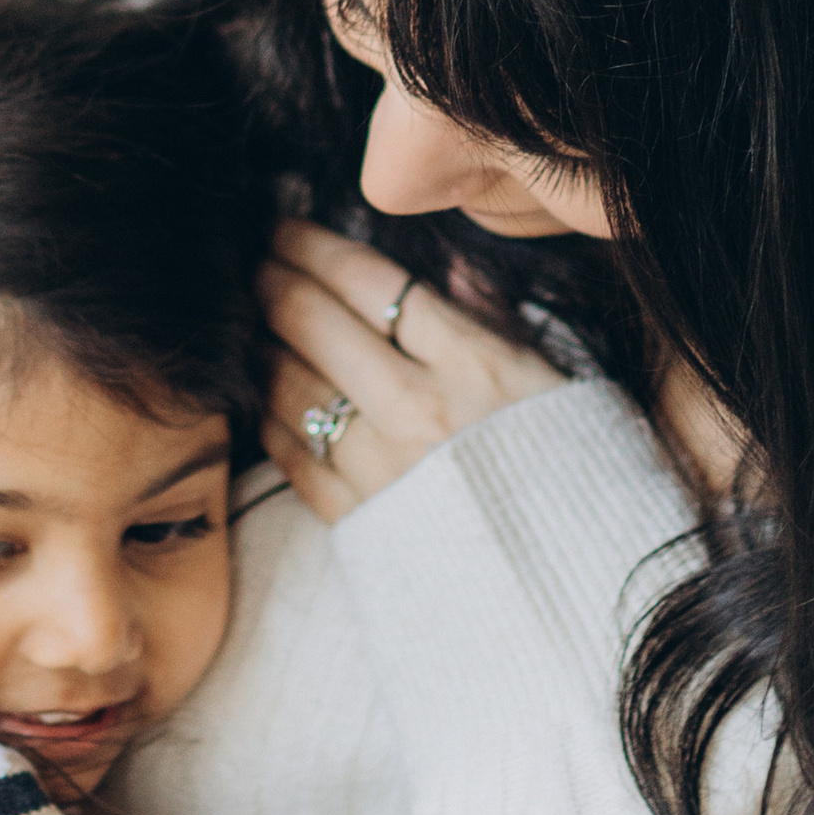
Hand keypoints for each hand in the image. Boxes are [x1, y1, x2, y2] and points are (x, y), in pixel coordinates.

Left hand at [257, 219, 566, 521]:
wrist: (569, 585)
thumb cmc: (569, 476)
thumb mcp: (551, 382)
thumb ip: (491, 320)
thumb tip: (447, 266)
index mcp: (476, 366)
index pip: (375, 284)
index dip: (317, 249)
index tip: (285, 229)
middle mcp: (421, 411)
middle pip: (319, 324)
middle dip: (272, 280)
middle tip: (248, 260)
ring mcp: (383, 468)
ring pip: (293, 386)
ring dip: (258, 344)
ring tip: (244, 320)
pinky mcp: (358, 521)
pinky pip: (293, 455)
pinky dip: (268, 416)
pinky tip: (258, 392)